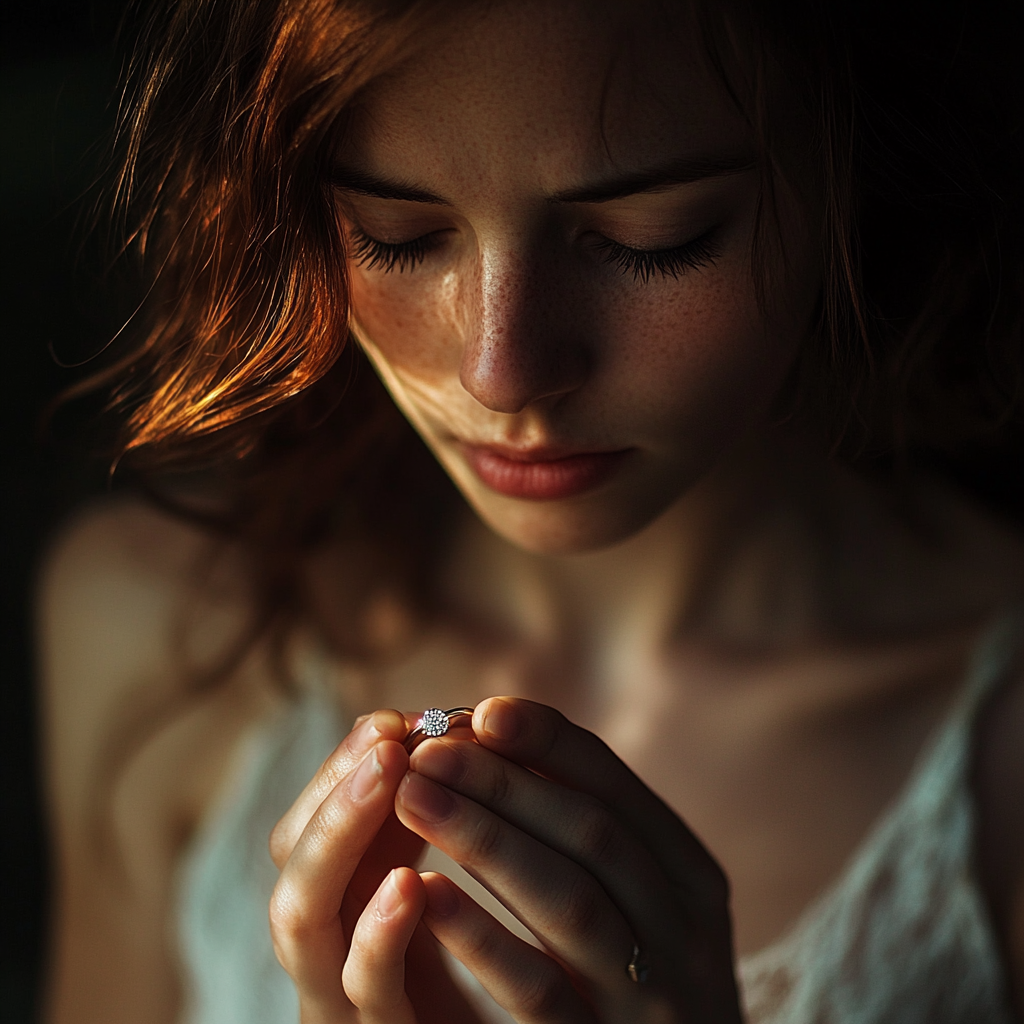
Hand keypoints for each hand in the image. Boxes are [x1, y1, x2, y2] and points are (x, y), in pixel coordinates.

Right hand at [267, 709, 480, 1023]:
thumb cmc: (471, 968)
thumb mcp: (438, 883)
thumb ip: (425, 817)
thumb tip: (429, 727)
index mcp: (336, 908)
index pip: (304, 827)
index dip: (339, 769)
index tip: (393, 719)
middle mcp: (325, 951)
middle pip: (292, 865)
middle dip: (335, 789)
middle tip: (387, 737)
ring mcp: (343, 1001)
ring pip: (302, 923)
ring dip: (340, 839)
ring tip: (388, 776)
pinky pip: (367, 994)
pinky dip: (380, 936)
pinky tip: (409, 884)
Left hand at [395, 698, 742, 1023]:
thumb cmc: (640, 985)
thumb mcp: (639, 904)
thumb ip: (586, 834)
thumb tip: (496, 734)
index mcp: (689, 877)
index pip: (617, 788)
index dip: (550, 743)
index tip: (484, 710)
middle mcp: (682, 931)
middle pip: (592, 833)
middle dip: (505, 782)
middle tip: (428, 749)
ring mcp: (649, 996)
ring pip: (569, 901)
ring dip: (485, 839)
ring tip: (412, 796)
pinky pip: (539, 991)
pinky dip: (482, 937)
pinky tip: (425, 894)